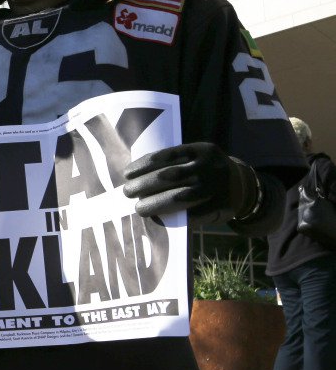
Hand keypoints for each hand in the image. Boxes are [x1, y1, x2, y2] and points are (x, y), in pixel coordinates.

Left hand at [122, 142, 258, 224]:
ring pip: (180, 197)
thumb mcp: (195, 159)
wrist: (241, 185)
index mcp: (202, 150)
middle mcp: (210, 166)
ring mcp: (217, 187)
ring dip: (155, 203)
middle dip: (144, 185)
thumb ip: (174, 164)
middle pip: (170, 176)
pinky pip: (193, 214)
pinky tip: (159, 219)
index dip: (144, 165)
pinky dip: (174, 217)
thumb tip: (137, 178)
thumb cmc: (205, 171)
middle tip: (127, 192)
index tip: (127, 174)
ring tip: (139, 207)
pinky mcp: (222, 207)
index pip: (167, 156)